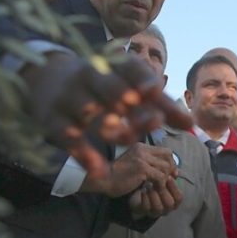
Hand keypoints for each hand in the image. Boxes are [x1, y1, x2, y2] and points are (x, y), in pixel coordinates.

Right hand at [21, 52, 190, 181]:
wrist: (45, 77)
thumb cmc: (100, 84)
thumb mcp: (128, 86)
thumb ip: (160, 105)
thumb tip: (191, 126)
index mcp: (113, 65)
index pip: (130, 68)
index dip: (141, 78)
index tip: (154, 90)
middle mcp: (89, 75)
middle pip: (111, 89)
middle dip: (130, 106)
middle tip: (153, 123)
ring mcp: (69, 95)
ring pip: (90, 112)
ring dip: (111, 127)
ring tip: (129, 140)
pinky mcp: (52, 118)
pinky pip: (68, 136)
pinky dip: (84, 154)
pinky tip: (100, 171)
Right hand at [83, 142, 176, 197]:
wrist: (103, 180)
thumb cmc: (117, 175)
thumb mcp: (134, 163)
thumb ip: (149, 163)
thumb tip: (170, 168)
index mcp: (141, 146)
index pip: (165, 150)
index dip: (171, 162)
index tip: (171, 173)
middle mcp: (142, 149)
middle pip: (168, 156)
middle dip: (171, 169)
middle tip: (169, 180)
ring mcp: (142, 158)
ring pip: (166, 167)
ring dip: (165, 178)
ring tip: (159, 185)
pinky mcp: (142, 168)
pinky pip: (160, 176)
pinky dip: (160, 184)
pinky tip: (154, 188)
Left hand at [128, 175, 181, 217]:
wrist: (136, 191)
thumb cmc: (152, 183)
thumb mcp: (162, 177)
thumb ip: (169, 174)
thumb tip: (175, 171)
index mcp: (173, 200)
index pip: (179, 197)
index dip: (174, 188)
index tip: (169, 177)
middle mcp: (166, 208)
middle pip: (170, 204)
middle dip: (163, 191)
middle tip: (157, 180)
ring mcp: (155, 212)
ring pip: (158, 207)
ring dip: (153, 194)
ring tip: (148, 185)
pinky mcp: (144, 211)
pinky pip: (146, 207)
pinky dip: (144, 197)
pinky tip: (142, 190)